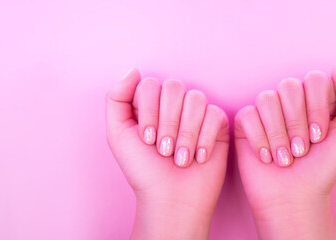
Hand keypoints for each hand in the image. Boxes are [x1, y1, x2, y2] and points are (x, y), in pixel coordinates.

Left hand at [106, 69, 229, 239]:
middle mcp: (174, 104)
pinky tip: (199, 158)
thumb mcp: (118, 134)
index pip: (150, 84)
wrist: (171, 199)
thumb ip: (117, 99)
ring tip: (181, 158)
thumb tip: (134, 70)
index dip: (149, 111)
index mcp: (149, 103)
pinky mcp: (219, 124)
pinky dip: (205, 140)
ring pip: (196, 99)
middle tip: (163, 150)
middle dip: (168, 123)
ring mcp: (197, 112)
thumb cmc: (143, 170)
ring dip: (186, 134)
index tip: (146, 139)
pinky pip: (215, 115)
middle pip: (174, 87)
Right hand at [234, 64, 335, 238]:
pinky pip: (249, 115)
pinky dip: (261, 140)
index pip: (315, 79)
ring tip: (285, 158)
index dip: (317, 108)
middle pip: (289, 86)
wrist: (295, 197)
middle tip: (302, 150)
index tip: (320, 136)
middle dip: (297, 124)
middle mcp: (291, 98)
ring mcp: (268, 109)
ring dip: (279, 134)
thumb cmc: (324, 167)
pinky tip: (267, 157)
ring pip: (267, 98)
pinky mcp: (246, 122)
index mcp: (317, 96)